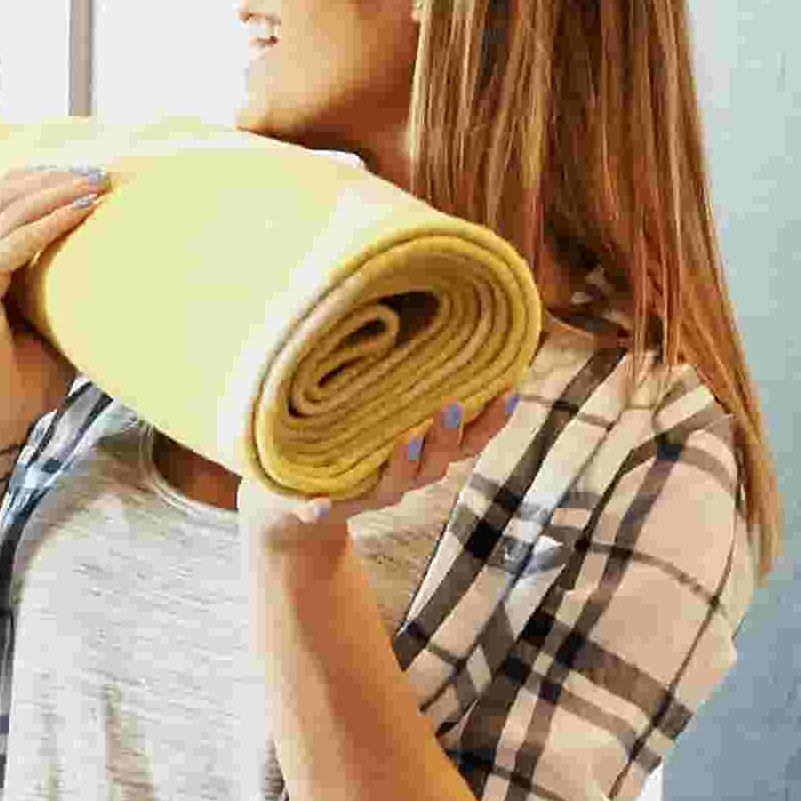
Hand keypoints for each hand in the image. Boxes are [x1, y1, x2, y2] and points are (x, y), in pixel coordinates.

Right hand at [0, 159, 109, 450]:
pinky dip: (49, 223)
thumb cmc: (24, 377)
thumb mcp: (50, 316)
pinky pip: (14, 243)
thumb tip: (112, 253)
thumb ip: (62, 281)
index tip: (85, 173)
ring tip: (95, 184)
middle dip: (51, 177)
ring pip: (8, 211)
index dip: (38, 179)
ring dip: (55, 191)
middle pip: (1, 195)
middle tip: (97, 171)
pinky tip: (82, 212)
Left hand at [244, 383, 517, 550]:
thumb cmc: (345, 429)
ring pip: (396, 484)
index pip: (470, 436)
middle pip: (440, 462)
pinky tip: (316, 504)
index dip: (493, 418)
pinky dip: (322, 507)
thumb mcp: (374, 393)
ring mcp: (366, 492)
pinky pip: (324, 510)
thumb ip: (400, 364)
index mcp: (423, 447)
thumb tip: (412, 291)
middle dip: (449, 436)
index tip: (512, 386)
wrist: (288, 490)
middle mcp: (405, 474)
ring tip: (406, 437)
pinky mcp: (324, 507)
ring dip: (404, 462)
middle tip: (452, 406)